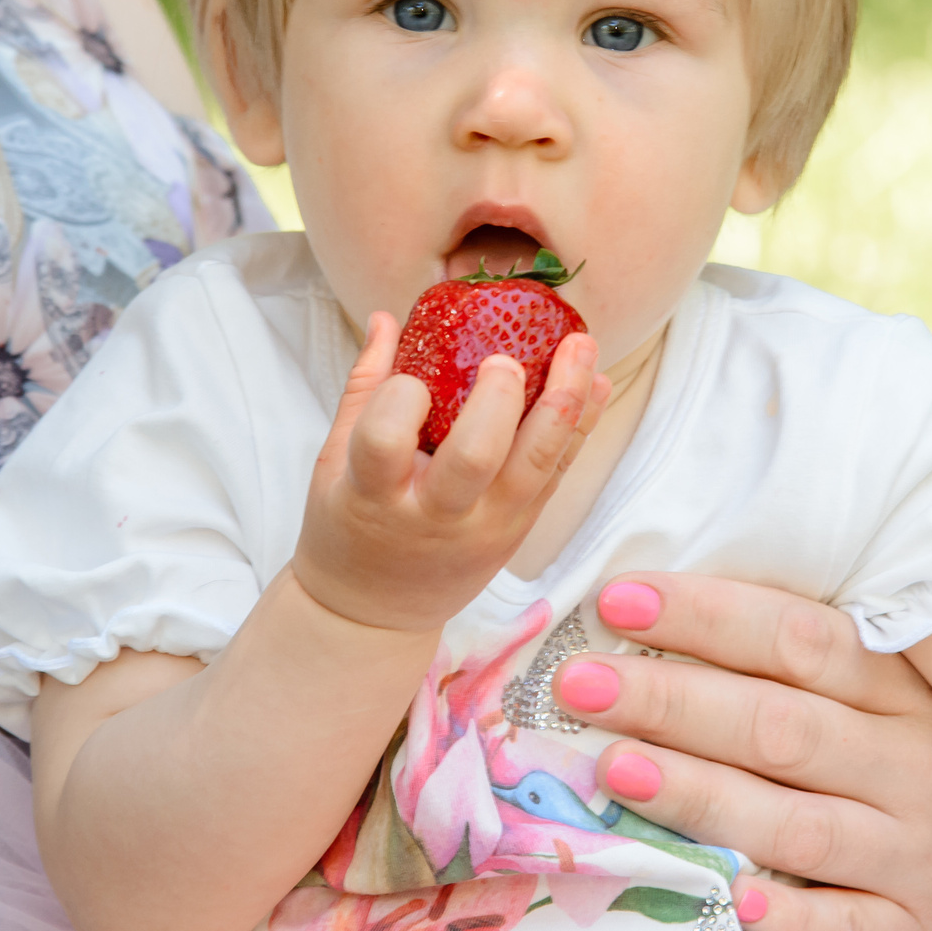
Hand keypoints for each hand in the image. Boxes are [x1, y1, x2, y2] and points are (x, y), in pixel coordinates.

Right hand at [291, 317, 605, 633]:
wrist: (375, 613)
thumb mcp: (334, 463)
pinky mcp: (521, 529)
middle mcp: (436, 516)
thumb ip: (364, 388)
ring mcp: (488, 526)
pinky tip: (597, 385)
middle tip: (504, 359)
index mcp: (374, 497)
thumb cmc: (350, 525)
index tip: (410, 379)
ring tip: (581, 346)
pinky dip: (580, 426)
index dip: (400, 401)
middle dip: (498, 402)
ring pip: (537, 464)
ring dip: (565, 401)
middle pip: (475, 458)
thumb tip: (387, 317)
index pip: (385, 443)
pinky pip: (558, 473)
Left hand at [549, 572, 931, 930]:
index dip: (704, 617)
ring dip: (701, 796)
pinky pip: (846, 930)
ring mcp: (924, 852)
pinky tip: (730, 901)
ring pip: (799, 826)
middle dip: (671, 702)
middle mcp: (923, 761)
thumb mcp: (858, 690)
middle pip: (781, 726)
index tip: (614, 602)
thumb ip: (774, 658)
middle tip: (579, 686)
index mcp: (905, 682)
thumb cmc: (880, 754)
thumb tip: (637, 612)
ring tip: (615, 769)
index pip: (796, 636)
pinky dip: (790, 921)